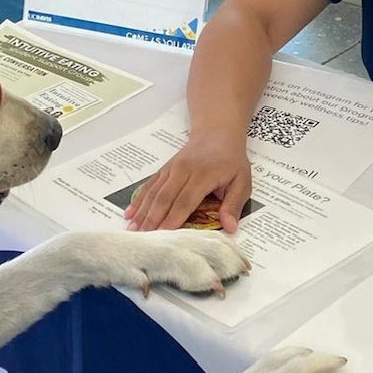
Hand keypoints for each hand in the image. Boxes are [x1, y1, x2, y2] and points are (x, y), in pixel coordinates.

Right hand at [124, 132, 251, 232]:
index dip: (174, 218)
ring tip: (132, 230)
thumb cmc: (231, 160)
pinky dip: (139, 200)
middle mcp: (183, 171)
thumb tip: (230, 227)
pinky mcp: (164, 169)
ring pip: (153, 193)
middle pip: (164, 198)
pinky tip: (130, 212)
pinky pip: (149, 185)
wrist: (217, 134)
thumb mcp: (242, 181)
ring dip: (142, 212)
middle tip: (141, 239)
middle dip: (152, 219)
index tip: (164, 235)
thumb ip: (234, 205)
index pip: (185, 201)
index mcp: (203, 175)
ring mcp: (171, 169)